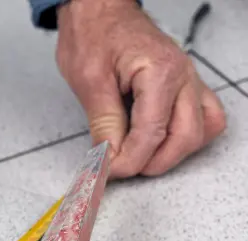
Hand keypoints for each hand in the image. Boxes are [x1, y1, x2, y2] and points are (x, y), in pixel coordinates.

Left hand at [56, 0, 225, 177]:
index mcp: (159, 72)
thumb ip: (103, 123)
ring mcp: (189, 80)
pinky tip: (161, 142)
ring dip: (172, 153)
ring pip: (201, 131)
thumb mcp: (88, 81)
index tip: (108, 171)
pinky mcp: (186, 85)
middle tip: (122, 168)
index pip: (152, 132)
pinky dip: (186, 137)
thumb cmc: (94, 35)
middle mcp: (183, 76)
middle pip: (185, 137)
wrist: (100, 11)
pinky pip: (204, 118)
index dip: (129, 160)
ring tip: (139, 157)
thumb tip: (109, 157)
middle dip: (152, 162)